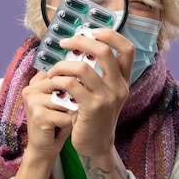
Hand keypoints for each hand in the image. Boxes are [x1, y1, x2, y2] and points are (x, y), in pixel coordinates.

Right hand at [21, 71, 72, 160]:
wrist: (43, 148)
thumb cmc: (55, 123)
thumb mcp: (59, 101)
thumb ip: (64, 86)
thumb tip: (77, 80)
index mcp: (34, 84)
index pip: (59, 75)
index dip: (68, 87)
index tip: (63, 99)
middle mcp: (30, 90)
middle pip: (64, 87)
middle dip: (68, 103)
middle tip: (59, 114)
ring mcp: (33, 102)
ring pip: (66, 102)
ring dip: (68, 114)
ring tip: (58, 121)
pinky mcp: (39, 115)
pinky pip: (66, 116)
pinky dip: (67, 125)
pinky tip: (57, 129)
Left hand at [47, 28, 133, 155]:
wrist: (96, 146)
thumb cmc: (93, 116)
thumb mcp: (102, 94)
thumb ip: (96, 74)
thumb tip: (76, 47)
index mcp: (124, 81)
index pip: (127, 49)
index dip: (110, 35)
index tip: (92, 32)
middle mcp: (119, 87)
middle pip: (104, 51)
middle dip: (80, 41)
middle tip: (64, 43)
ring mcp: (107, 98)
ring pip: (82, 68)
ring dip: (62, 65)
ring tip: (52, 70)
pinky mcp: (92, 108)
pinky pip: (71, 85)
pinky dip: (58, 81)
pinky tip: (51, 83)